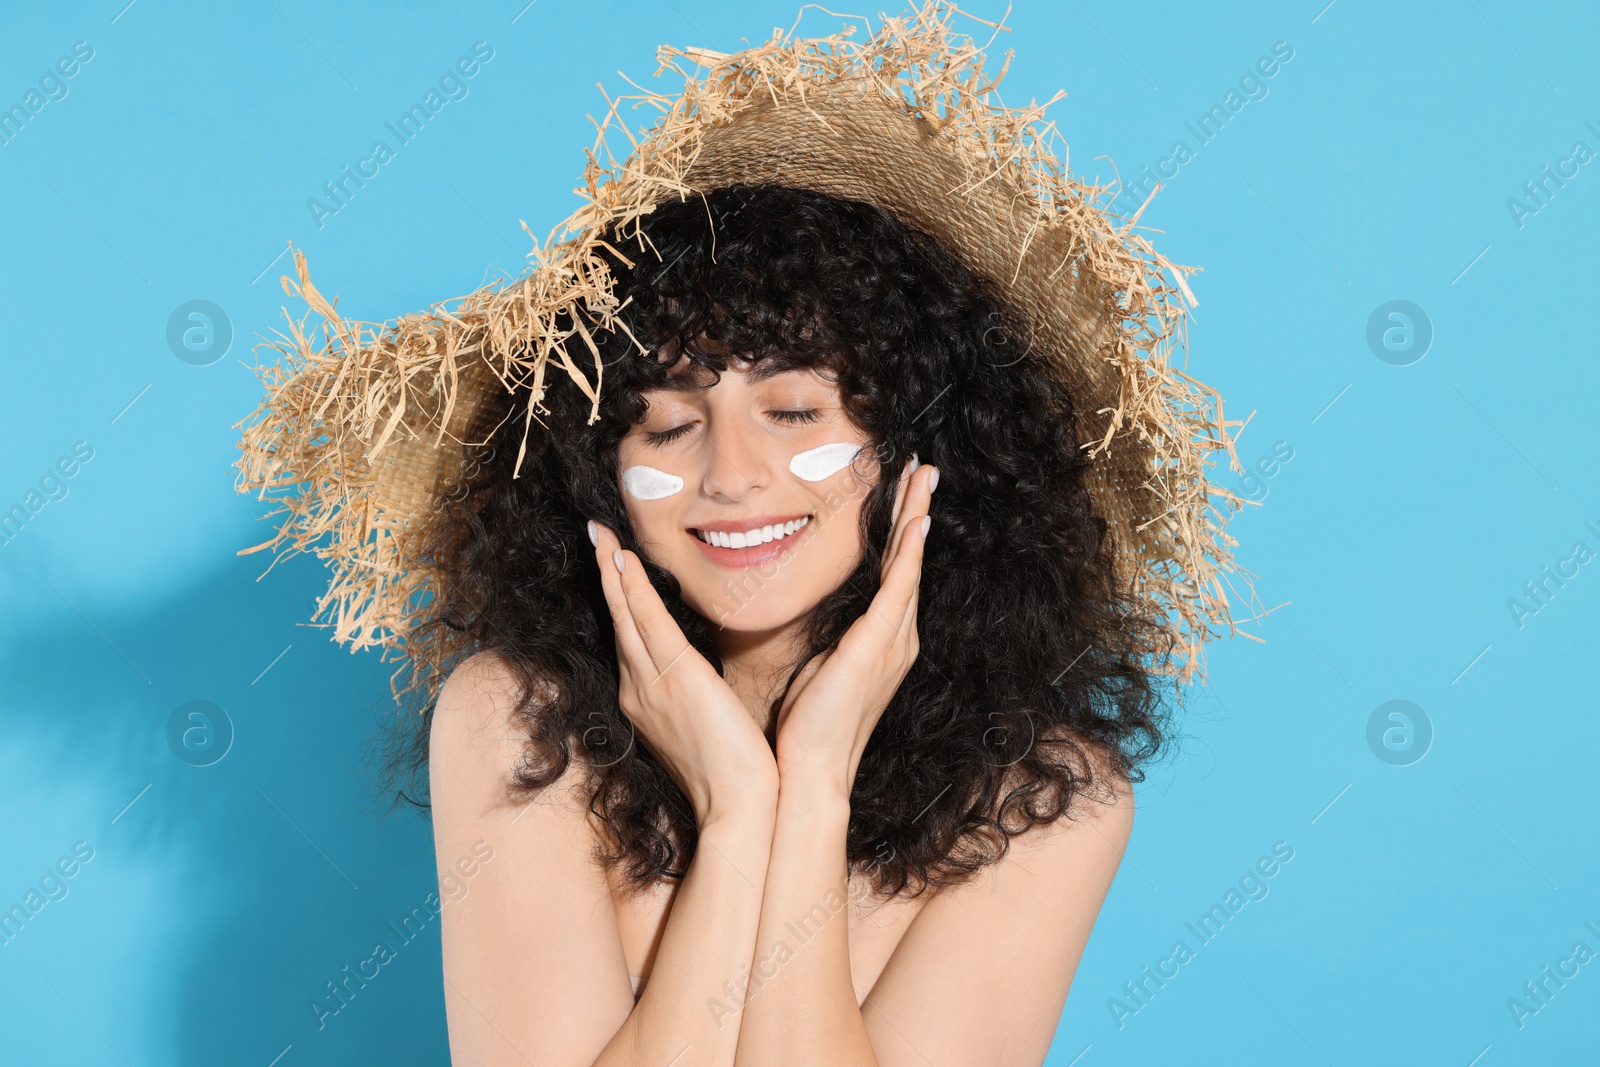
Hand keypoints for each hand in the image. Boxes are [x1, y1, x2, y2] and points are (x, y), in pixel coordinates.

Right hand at [589, 520, 778, 824]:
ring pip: (627, 615)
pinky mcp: (677, 678)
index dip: (621, 600)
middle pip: (619, 620)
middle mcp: (641, 690)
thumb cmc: (733, 772)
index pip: (631, 638)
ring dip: (613, 571)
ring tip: (601, 535)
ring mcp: (653, 685)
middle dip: (607, 574)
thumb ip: (697, 698)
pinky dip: (633, 591)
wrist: (739, 807)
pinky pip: (648, 624)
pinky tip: (624, 562)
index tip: (616, 566)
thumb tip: (705, 682)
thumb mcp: (707, 726)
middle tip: (596, 534)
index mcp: (648, 701)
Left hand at [773, 456, 937, 790]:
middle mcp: (897, 637)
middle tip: (924, 468)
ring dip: (916, 516)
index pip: (893, 572)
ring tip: (923, 476)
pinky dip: (908, 553)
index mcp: (882, 641)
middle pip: (909, 559)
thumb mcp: (817, 668)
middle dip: (916, 509)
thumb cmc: (806, 727)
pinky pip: (898, 587)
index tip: (903, 492)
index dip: (901, 530)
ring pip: (908, 563)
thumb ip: (826, 639)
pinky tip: (916, 522)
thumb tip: (815, 618)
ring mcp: (893, 640)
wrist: (810, 771)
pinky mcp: (878, 645)